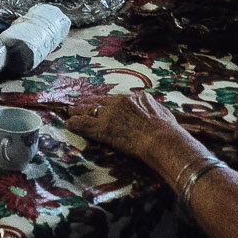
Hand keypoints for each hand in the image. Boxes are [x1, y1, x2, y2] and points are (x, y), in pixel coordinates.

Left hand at [66, 90, 192, 168]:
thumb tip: (158, 111)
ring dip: (78, 111)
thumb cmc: (168, 131)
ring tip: (70, 111)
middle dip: (89, 103)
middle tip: (78, 104)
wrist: (162, 138)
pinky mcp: (103, 127)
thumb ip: (155, 110)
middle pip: (100, 101)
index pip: (116, 99)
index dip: (106, 102)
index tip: (101, 103)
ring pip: (90, 109)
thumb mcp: (163, 114)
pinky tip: (69, 123)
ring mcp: (110, 114)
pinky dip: (76, 123)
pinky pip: (84, 123)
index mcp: (136, 98)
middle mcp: (121, 102)